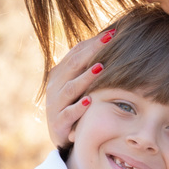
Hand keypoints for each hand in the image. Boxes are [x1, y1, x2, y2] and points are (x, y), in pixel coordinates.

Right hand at [44, 28, 113, 145]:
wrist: (62, 135)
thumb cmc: (75, 105)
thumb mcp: (80, 85)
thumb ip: (90, 67)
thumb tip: (113, 42)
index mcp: (60, 73)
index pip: (76, 52)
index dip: (93, 42)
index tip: (112, 32)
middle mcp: (55, 86)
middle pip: (73, 65)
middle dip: (92, 51)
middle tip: (110, 40)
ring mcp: (55, 104)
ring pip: (70, 88)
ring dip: (85, 78)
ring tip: (101, 67)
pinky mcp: (58, 123)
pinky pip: (68, 114)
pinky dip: (78, 108)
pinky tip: (89, 101)